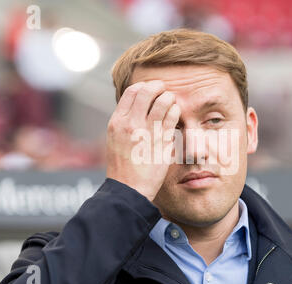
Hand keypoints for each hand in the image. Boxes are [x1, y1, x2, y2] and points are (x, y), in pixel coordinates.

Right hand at [106, 80, 180, 200]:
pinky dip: (175, 110)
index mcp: (117, 122)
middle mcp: (130, 123)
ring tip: (172, 102)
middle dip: (158, 86)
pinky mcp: (161, 141)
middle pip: (146, 91)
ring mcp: (146, 131)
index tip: (151, 89)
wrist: (129, 189)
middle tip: (164, 89)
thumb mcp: (116, 141)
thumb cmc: (123, 168)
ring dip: (169, 98)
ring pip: (162, 101)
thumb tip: (139, 110)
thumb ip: (126, 124)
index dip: (144, 86)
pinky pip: (172, 116)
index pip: (132, 92)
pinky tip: (176, 113)